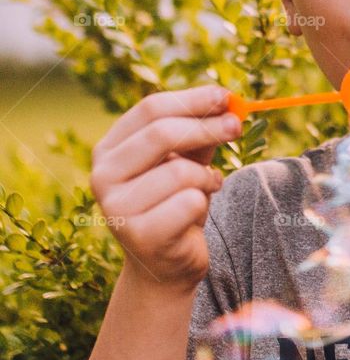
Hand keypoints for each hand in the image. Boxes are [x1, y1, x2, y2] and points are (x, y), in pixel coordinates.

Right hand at [90, 83, 242, 291]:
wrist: (166, 264)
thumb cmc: (175, 202)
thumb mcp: (185, 158)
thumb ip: (199, 129)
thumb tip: (227, 99)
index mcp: (109, 149)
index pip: (150, 108)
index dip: (192, 99)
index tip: (226, 96)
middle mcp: (103, 176)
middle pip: (162, 133)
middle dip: (207, 127)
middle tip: (237, 126)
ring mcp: (117, 208)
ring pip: (181, 172)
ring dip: (206, 177)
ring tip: (206, 188)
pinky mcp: (139, 236)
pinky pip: (189, 203)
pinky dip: (203, 204)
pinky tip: (196, 214)